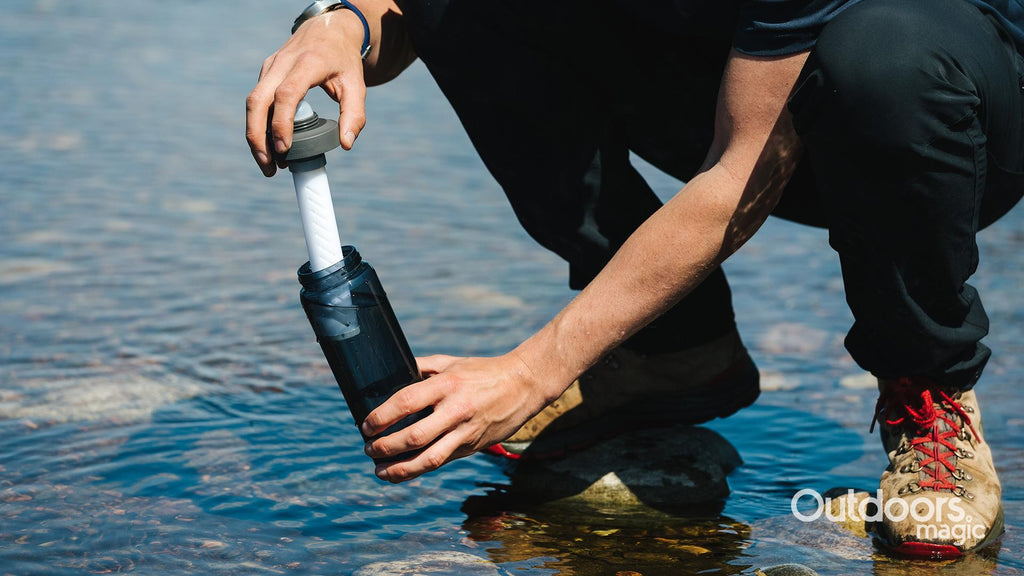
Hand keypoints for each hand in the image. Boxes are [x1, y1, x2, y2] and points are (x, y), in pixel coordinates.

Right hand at [245, 9, 367, 176]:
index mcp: (308, 64)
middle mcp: (283, 63)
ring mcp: (271, 66)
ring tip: (269, 164)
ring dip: (255, 135)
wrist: (328, 28)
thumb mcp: (357, 85)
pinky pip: (256, 101)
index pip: (286, 95)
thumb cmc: (343, 60)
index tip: (284, 149)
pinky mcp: (266, 72)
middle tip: (269, 166)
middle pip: (257, 100)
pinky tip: (270, 146)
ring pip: (252, 103)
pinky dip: (259, 125)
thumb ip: (354, 115)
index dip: (281, 123)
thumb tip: (346, 144)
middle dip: (258, 136)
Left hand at [362, 352, 553, 482]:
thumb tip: (391, 374)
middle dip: (385, 446)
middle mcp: (456, 410)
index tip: (366, 425)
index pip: (406, 401)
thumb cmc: (483, 371)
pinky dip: (419, 469)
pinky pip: (442, 461)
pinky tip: (402, 472)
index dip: (382, 416)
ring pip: (429, 459)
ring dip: (400, 469)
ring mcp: (466, 431)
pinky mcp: (473, 446)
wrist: (524, 385)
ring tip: (380, 471)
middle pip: (414, 436)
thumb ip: (422, 367)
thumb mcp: (451, 361)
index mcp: (447, 384)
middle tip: (368, 448)